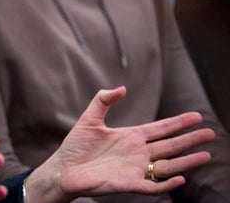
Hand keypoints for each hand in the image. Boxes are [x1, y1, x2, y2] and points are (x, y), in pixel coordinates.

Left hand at [26, 86, 214, 202]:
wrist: (63, 168)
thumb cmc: (75, 146)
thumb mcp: (89, 118)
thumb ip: (103, 100)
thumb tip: (122, 88)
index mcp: (130, 137)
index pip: (160, 128)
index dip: (177, 123)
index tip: (196, 116)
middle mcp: (137, 153)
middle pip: (170, 145)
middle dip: (190, 139)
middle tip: (210, 133)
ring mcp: (135, 169)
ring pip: (168, 165)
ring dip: (187, 161)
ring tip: (206, 155)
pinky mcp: (129, 184)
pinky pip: (153, 186)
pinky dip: (167, 184)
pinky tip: (181, 178)